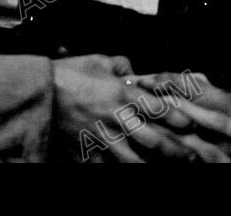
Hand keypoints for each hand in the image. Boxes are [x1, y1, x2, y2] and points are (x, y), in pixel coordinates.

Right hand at [51, 56, 230, 161]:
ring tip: (167, 170)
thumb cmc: (69, 72)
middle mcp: (116, 117)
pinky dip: (115, 168)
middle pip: (151, 137)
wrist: (38, 92)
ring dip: (152, 165)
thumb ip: (119, 65)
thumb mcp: (97, 60)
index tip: (192, 124)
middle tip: (191, 156)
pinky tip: (130, 171)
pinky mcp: (86, 148)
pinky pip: (105, 164)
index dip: (176, 116)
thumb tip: (131, 69)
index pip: (157, 106)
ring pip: (132, 157)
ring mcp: (101, 136)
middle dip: (173, 148)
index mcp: (121, 93)